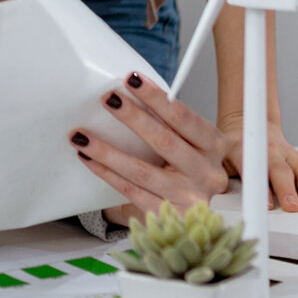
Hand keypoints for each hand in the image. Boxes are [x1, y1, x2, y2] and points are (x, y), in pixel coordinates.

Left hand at [71, 70, 233, 216]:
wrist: (203, 213)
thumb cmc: (192, 167)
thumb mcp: (196, 144)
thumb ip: (174, 123)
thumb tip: (131, 93)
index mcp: (215, 146)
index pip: (184, 118)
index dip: (157, 98)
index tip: (132, 80)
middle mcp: (207, 173)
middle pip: (165, 141)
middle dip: (133, 117)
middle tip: (108, 99)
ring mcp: (190, 197)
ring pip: (142, 172)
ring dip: (108, 152)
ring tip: (82, 136)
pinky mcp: (171, 217)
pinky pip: (132, 192)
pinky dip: (108, 174)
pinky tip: (90, 160)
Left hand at [219, 114, 297, 211]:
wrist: (248, 125)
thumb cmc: (232, 149)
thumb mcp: (220, 159)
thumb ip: (221, 175)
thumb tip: (216, 192)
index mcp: (244, 150)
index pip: (253, 168)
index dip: (260, 188)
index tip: (267, 205)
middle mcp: (268, 149)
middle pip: (280, 169)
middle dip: (287, 189)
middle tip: (293, 207)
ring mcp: (286, 152)